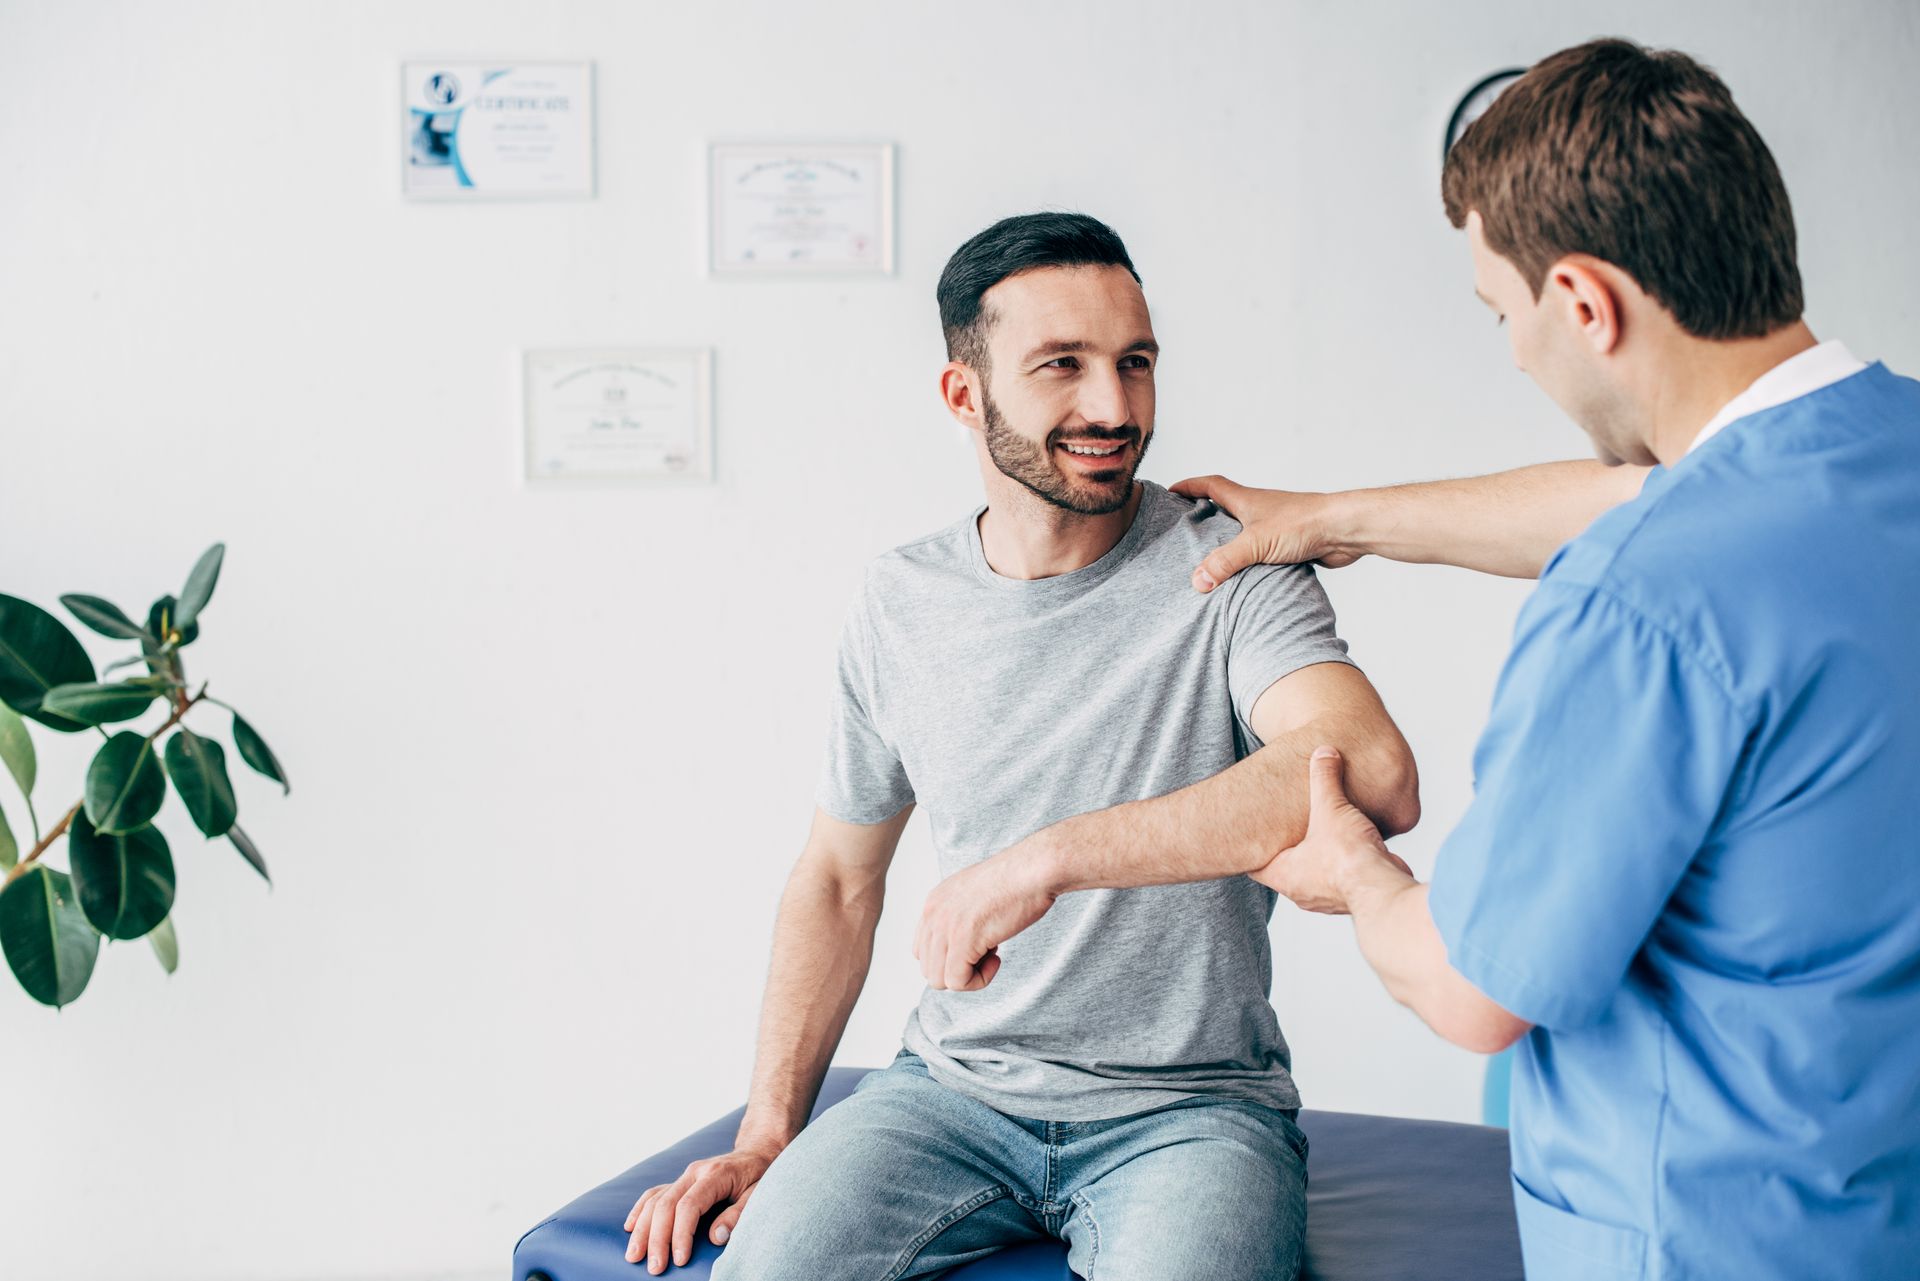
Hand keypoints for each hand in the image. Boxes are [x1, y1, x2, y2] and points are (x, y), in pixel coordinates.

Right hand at [623, 1145, 776, 1272]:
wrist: (758, 1152)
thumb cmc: (761, 1175)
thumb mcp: (759, 1193)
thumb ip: (739, 1214)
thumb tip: (716, 1236)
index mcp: (715, 1175)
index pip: (689, 1206)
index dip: (681, 1234)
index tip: (680, 1260)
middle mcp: (695, 1172)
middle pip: (666, 1205)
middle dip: (657, 1238)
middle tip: (654, 1267)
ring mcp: (685, 1175)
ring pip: (655, 1200)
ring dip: (642, 1229)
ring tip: (634, 1256)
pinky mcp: (681, 1181)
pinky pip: (654, 1193)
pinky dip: (639, 1210)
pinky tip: (629, 1227)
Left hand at [915, 843, 1059, 990]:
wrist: (1033, 870)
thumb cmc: (1016, 881)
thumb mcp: (975, 895)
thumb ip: (960, 917)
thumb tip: (964, 945)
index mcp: (934, 902)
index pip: (922, 949)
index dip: (950, 956)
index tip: (977, 944)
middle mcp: (932, 914)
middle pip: (928, 967)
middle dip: (958, 969)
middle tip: (986, 951)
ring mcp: (945, 927)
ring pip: (938, 980)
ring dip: (968, 977)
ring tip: (992, 955)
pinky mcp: (963, 941)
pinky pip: (958, 982)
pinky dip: (979, 980)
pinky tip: (997, 959)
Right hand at [1169, 475, 1362, 591]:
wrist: (1344, 531)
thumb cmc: (1304, 524)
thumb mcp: (1256, 543)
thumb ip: (1225, 562)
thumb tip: (1198, 580)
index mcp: (1246, 501)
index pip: (1211, 485)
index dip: (1190, 486)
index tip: (1171, 491)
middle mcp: (1259, 510)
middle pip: (1225, 507)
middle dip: (1204, 514)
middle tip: (1185, 527)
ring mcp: (1275, 527)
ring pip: (1244, 532)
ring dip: (1227, 540)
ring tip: (1209, 558)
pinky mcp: (1289, 545)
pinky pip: (1261, 552)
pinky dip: (1249, 561)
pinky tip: (1244, 577)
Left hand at [1253, 747, 1413, 913]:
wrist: (1383, 888)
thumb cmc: (1348, 856)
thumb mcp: (1330, 807)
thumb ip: (1324, 778)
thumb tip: (1324, 753)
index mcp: (1283, 875)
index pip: (1253, 864)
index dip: (1253, 846)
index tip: (1256, 831)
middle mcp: (1300, 892)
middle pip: (1283, 869)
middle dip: (1287, 847)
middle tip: (1287, 826)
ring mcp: (1324, 900)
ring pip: (1312, 876)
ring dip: (1315, 857)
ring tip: (1319, 834)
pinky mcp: (1349, 898)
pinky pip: (1338, 880)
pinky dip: (1339, 865)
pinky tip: (1348, 848)